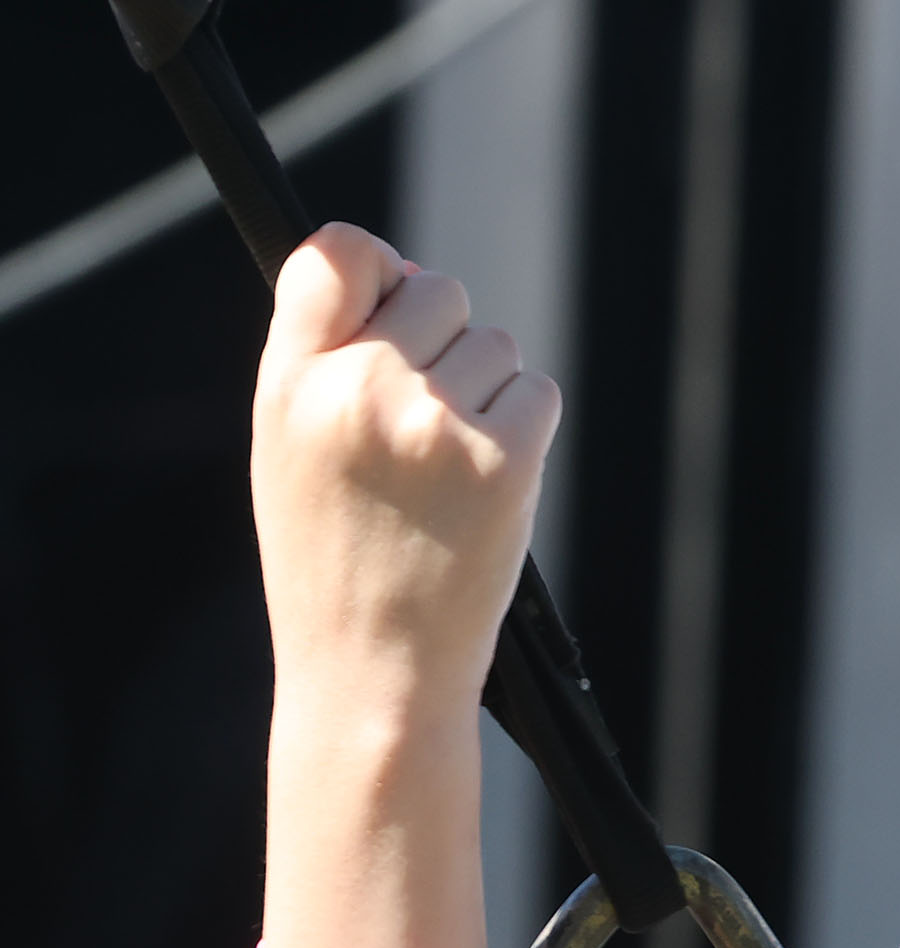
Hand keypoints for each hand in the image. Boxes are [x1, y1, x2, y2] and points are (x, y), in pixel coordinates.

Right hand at [250, 224, 557, 732]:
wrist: (374, 667)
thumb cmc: (334, 557)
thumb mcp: (290, 445)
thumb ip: (326, 354)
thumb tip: (403, 271)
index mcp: (293, 382)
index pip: (337, 253)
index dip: (378, 265)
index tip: (391, 298)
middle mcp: (362, 389)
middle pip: (436, 289)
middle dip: (442, 338)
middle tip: (425, 418)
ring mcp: (437, 422)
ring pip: (494, 344)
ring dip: (486, 390)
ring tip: (448, 466)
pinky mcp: (506, 458)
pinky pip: (536, 393)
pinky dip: (523, 427)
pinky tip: (490, 481)